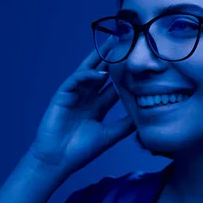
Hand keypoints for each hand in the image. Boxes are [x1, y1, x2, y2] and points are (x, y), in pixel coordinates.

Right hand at [29, 51, 135, 177]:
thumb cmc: (81, 150)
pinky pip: (75, 80)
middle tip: (124, 41)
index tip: (137, 63)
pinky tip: (100, 72)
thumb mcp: (109, 135)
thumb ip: (125, 124)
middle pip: (101, 73)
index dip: (124, 74)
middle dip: (111, 58)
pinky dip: (87, 75)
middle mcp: (86, 98)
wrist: (58, 161)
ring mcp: (74, 95)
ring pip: (88, 71)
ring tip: (112, 45)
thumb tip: (144, 115)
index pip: (113, 86)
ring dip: (99, 58)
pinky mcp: (62, 96)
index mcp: (97, 107)